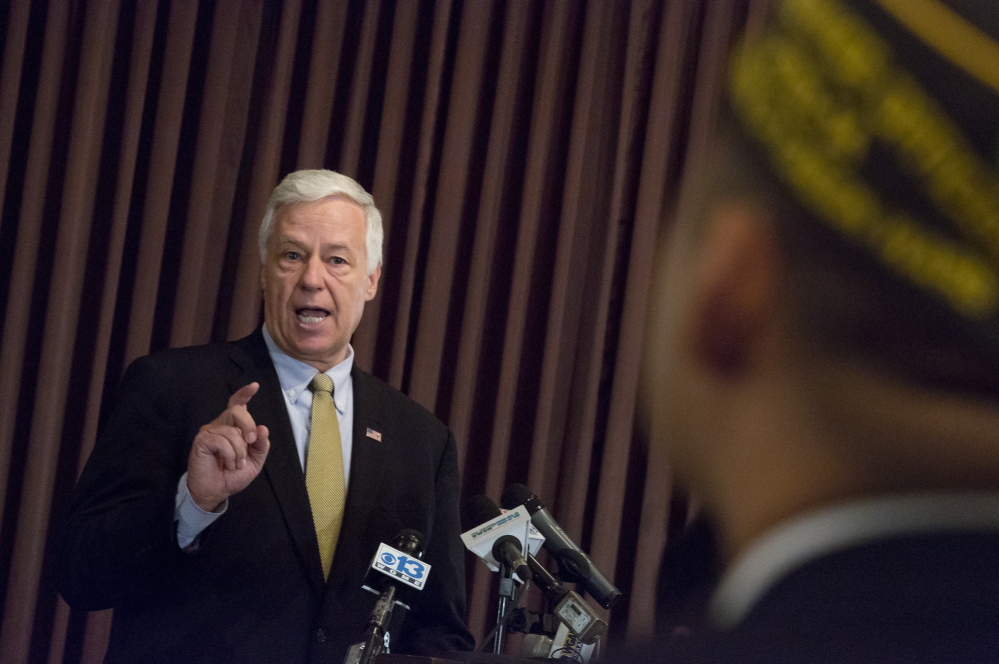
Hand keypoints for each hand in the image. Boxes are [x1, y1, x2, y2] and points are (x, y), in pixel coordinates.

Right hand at [187, 382, 270, 510]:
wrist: (216, 491)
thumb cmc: (233, 475)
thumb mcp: (255, 461)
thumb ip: (261, 445)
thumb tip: (263, 428)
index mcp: (234, 427)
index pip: (237, 404)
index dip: (244, 394)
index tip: (254, 386)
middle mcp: (221, 424)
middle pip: (238, 411)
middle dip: (248, 426)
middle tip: (251, 443)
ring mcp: (209, 431)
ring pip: (231, 431)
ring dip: (239, 451)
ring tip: (235, 464)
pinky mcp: (201, 440)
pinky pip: (221, 440)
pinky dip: (229, 455)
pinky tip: (226, 464)